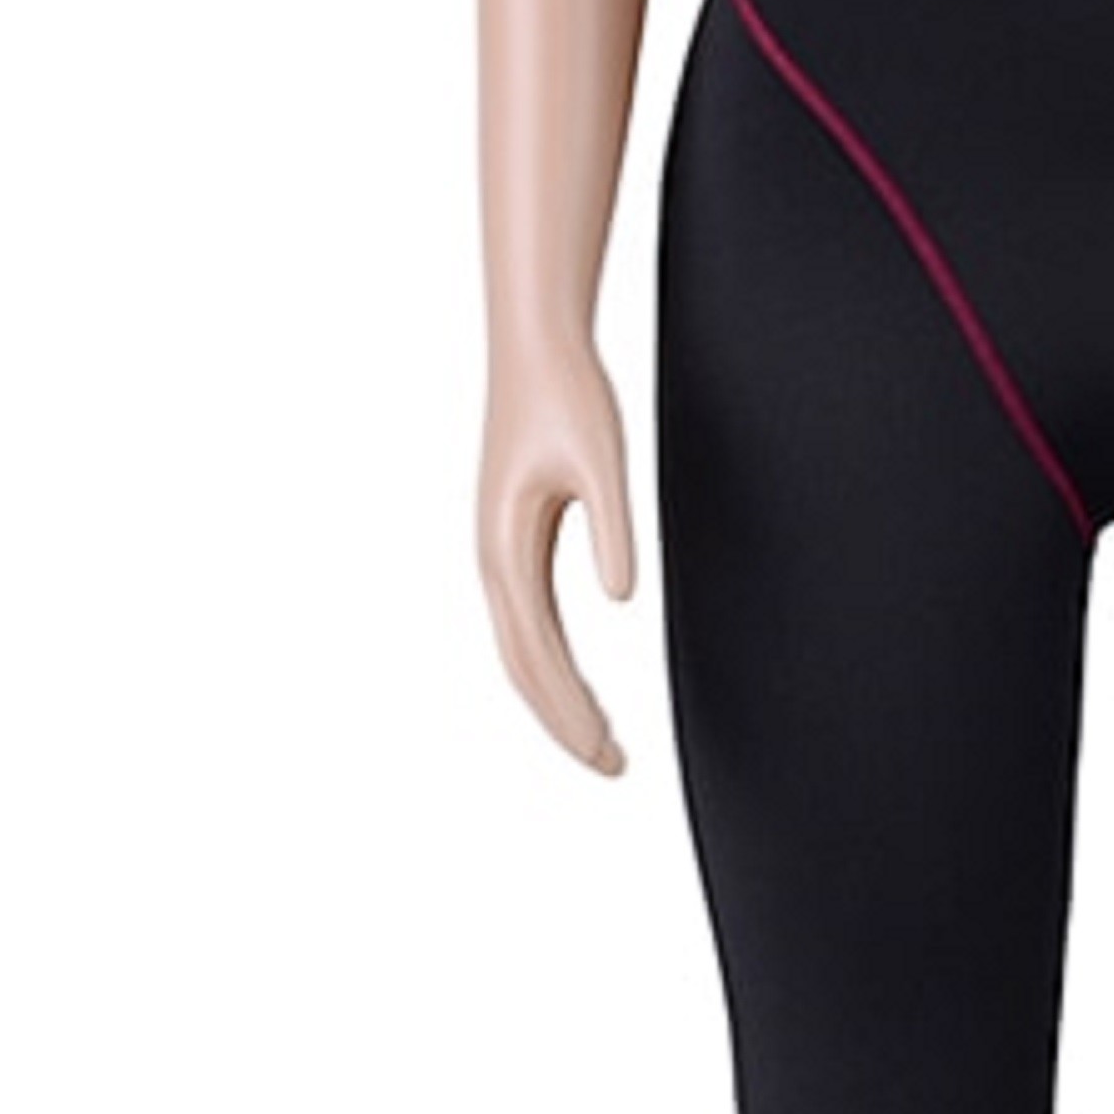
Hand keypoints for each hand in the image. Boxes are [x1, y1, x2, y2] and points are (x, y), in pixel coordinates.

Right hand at [476, 328, 639, 774]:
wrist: (536, 346)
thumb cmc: (569, 396)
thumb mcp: (603, 460)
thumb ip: (612, 529)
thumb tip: (619, 599)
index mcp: (507, 548)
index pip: (539, 657)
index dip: (572, 712)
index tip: (608, 752)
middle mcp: (493, 559)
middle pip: (523, 668)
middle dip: (565, 722)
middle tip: (614, 767)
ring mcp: (499, 552)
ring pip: (521, 650)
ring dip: (556, 699)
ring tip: (602, 740)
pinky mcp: (514, 540)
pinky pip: (527, 622)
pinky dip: (550, 664)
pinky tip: (576, 682)